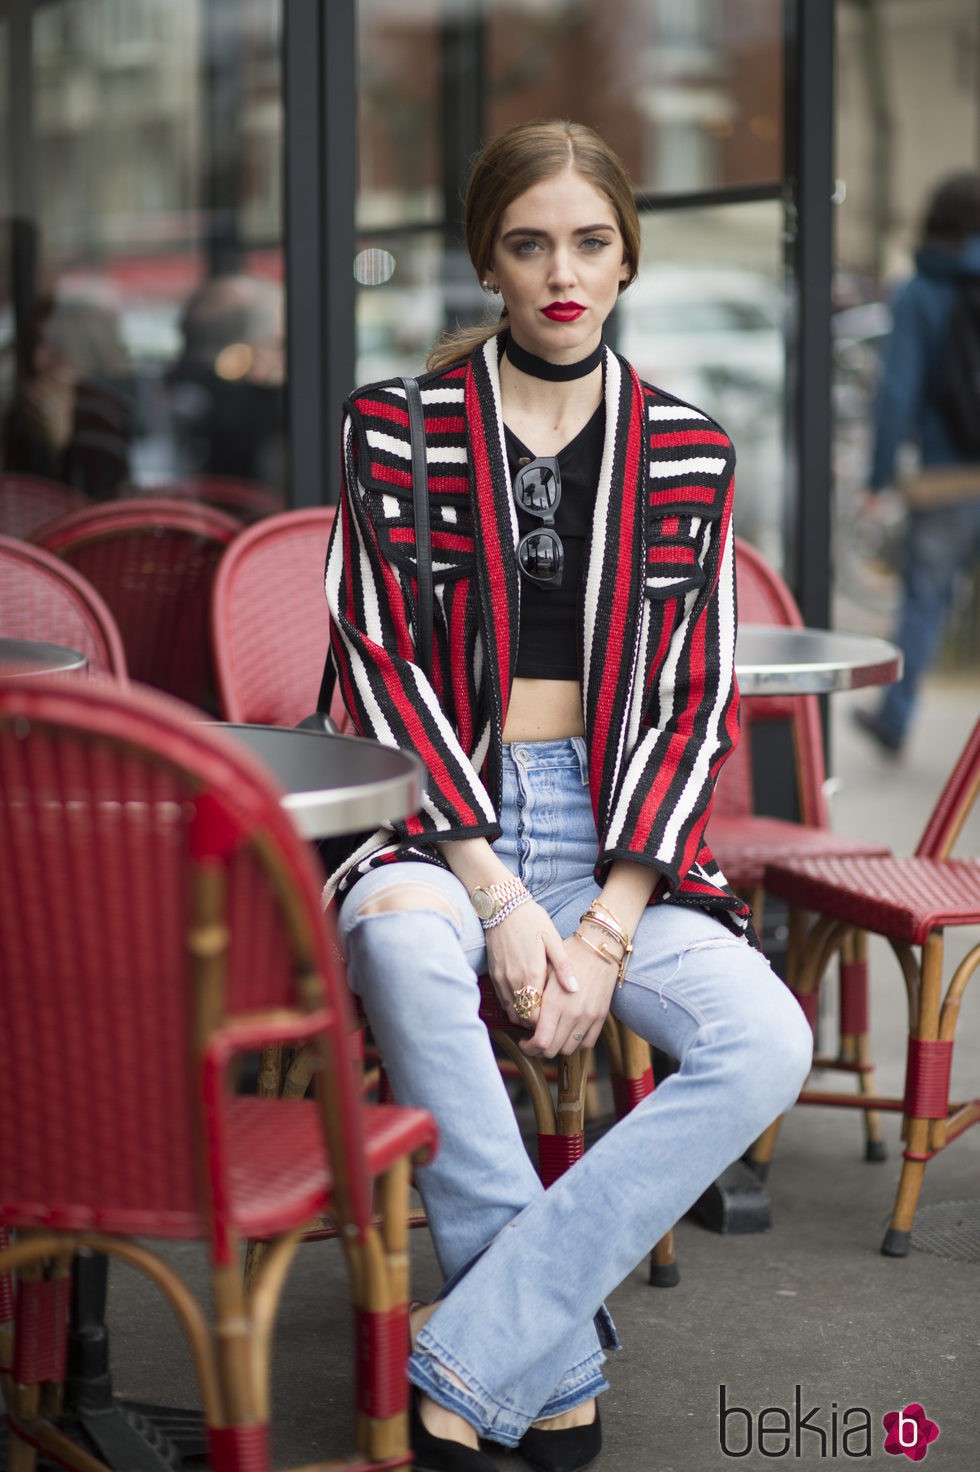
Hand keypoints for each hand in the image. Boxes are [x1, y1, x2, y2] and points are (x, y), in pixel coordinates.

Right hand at [485, 900, 577, 1024]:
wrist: (502, 906)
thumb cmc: (531, 920)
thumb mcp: (552, 939)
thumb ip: (563, 966)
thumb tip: (574, 989)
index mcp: (531, 973)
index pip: (536, 1014)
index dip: (546, 1023)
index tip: (557, 1020)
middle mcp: (513, 980)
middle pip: (524, 1017)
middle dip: (537, 1024)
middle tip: (551, 1020)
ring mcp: (501, 978)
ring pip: (512, 1011)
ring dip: (525, 1015)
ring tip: (540, 1012)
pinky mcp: (494, 975)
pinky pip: (503, 1000)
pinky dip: (514, 1006)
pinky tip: (526, 1000)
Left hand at [519, 930, 617, 1058]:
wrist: (599, 947)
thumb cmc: (569, 955)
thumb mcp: (546, 972)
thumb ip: (536, 998)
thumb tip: (525, 1018)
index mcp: (555, 1003)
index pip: (541, 1041)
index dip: (529, 1047)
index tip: (524, 1041)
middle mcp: (573, 1014)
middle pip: (553, 1050)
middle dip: (539, 1049)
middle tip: (534, 1040)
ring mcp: (589, 1017)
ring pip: (569, 1049)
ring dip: (557, 1047)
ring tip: (551, 1035)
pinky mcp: (601, 1017)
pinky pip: (587, 1043)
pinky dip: (576, 1043)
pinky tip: (568, 1032)